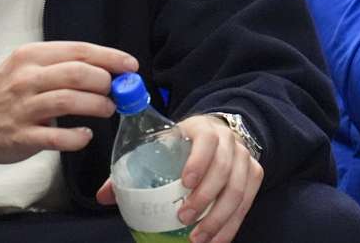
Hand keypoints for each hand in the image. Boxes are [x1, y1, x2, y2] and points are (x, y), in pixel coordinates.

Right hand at [0, 41, 137, 189]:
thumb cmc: (2, 92)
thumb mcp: (25, 67)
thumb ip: (60, 66)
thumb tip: (106, 70)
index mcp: (30, 56)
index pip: (78, 50)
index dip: (110, 57)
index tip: (130, 66)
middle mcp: (26, 79)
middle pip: (77, 73)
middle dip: (105, 81)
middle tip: (116, 91)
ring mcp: (23, 108)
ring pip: (70, 100)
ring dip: (97, 105)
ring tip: (107, 109)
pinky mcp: (22, 137)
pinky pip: (57, 137)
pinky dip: (77, 137)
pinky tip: (84, 136)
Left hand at [96, 114, 262, 242]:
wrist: (219, 133)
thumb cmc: (184, 143)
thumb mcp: (161, 144)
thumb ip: (134, 167)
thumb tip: (104, 196)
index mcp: (203, 128)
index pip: (206, 141)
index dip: (198, 162)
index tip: (185, 184)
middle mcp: (229, 141)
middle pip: (224, 170)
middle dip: (205, 198)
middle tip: (184, 219)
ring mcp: (245, 158)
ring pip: (238, 190)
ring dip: (219, 218)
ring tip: (199, 239)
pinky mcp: (255, 174)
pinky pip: (247, 203)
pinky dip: (232, 225)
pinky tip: (217, 241)